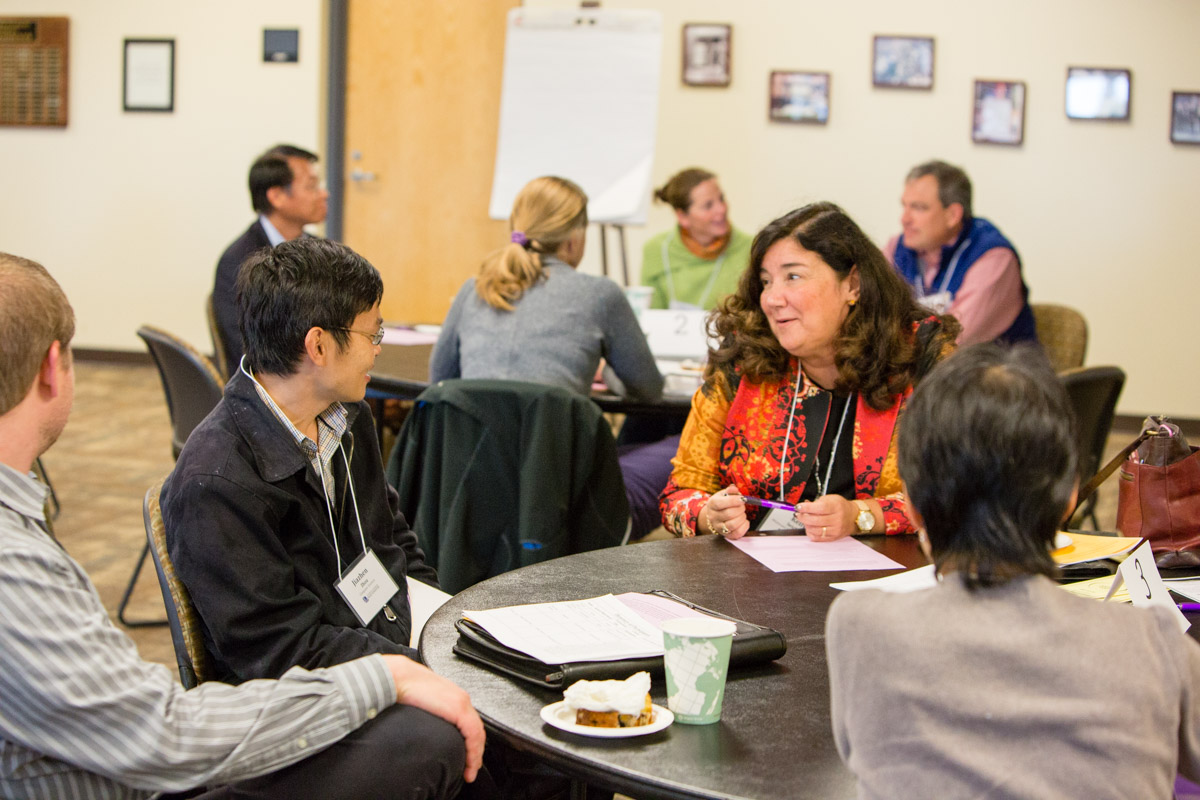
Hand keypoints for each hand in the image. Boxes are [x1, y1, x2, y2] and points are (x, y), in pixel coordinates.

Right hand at [382, 655, 484, 782]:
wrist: (398, 678)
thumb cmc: (405, 687)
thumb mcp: (423, 702)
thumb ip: (431, 712)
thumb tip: (427, 725)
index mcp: (453, 697)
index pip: (469, 722)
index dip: (471, 742)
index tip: (468, 757)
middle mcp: (461, 699)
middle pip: (476, 729)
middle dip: (476, 751)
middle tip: (471, 768)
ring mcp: (461, 703)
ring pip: (477, 733)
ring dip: (476, 755)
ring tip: (470, 770)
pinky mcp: (458, 709)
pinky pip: (473, 734)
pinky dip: (474, 751)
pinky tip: (470, 762)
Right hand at [701, 486, 750, 539]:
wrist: (716, 516)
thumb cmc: (722, 503)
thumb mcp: (724, 494)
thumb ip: (730, 490)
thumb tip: (734, 488)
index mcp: (712, 504)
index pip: (719, 503)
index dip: (733, 501)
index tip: (743, 499)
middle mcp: (713, 517)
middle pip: (728, 514)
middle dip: (740, 509)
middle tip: (742, 506)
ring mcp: (719, 528)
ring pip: (733, 525)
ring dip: (742, 518)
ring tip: (742, 514)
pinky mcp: (726, 535)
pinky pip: (737, 533)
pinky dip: (744, 527)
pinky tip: (744, 521)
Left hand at [794, 495, 856, 540]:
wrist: (853, 517)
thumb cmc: (839, 506)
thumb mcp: (830, 499)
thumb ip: (816, 502)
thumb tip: (802, 507)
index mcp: (836, 507)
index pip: (819, 508)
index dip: (806, 508)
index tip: (798, 507)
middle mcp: (837, 519)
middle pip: (815, 520)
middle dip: (803, 517)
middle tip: (798, 514)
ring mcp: (836, 530)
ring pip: (815, 530)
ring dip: (806, 525)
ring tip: (804, 520)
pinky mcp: (833, 538)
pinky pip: (817, 538)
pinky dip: (810, 532)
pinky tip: (810, 527)